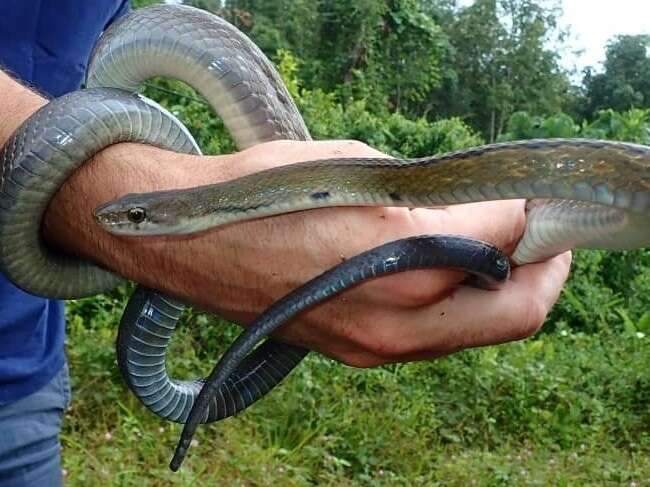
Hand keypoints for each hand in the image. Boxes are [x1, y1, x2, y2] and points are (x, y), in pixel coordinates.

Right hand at [44, 140, 571, 367]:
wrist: (190, 243)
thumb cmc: (260, 191)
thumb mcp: (353, 167)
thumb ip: (423, 194)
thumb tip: (469, 204)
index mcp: (396, 252)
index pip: (501, 235)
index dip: (528, 209)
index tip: (532, 194)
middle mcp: (395, 315)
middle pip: (515, 310)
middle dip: (545, 269)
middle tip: (546, 235)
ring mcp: (378, 345)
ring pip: (479, 332)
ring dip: (507, 293)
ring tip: (504, 253)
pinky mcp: (360, 353)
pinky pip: (438, 338)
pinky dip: (463, 308)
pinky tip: (453, 274)